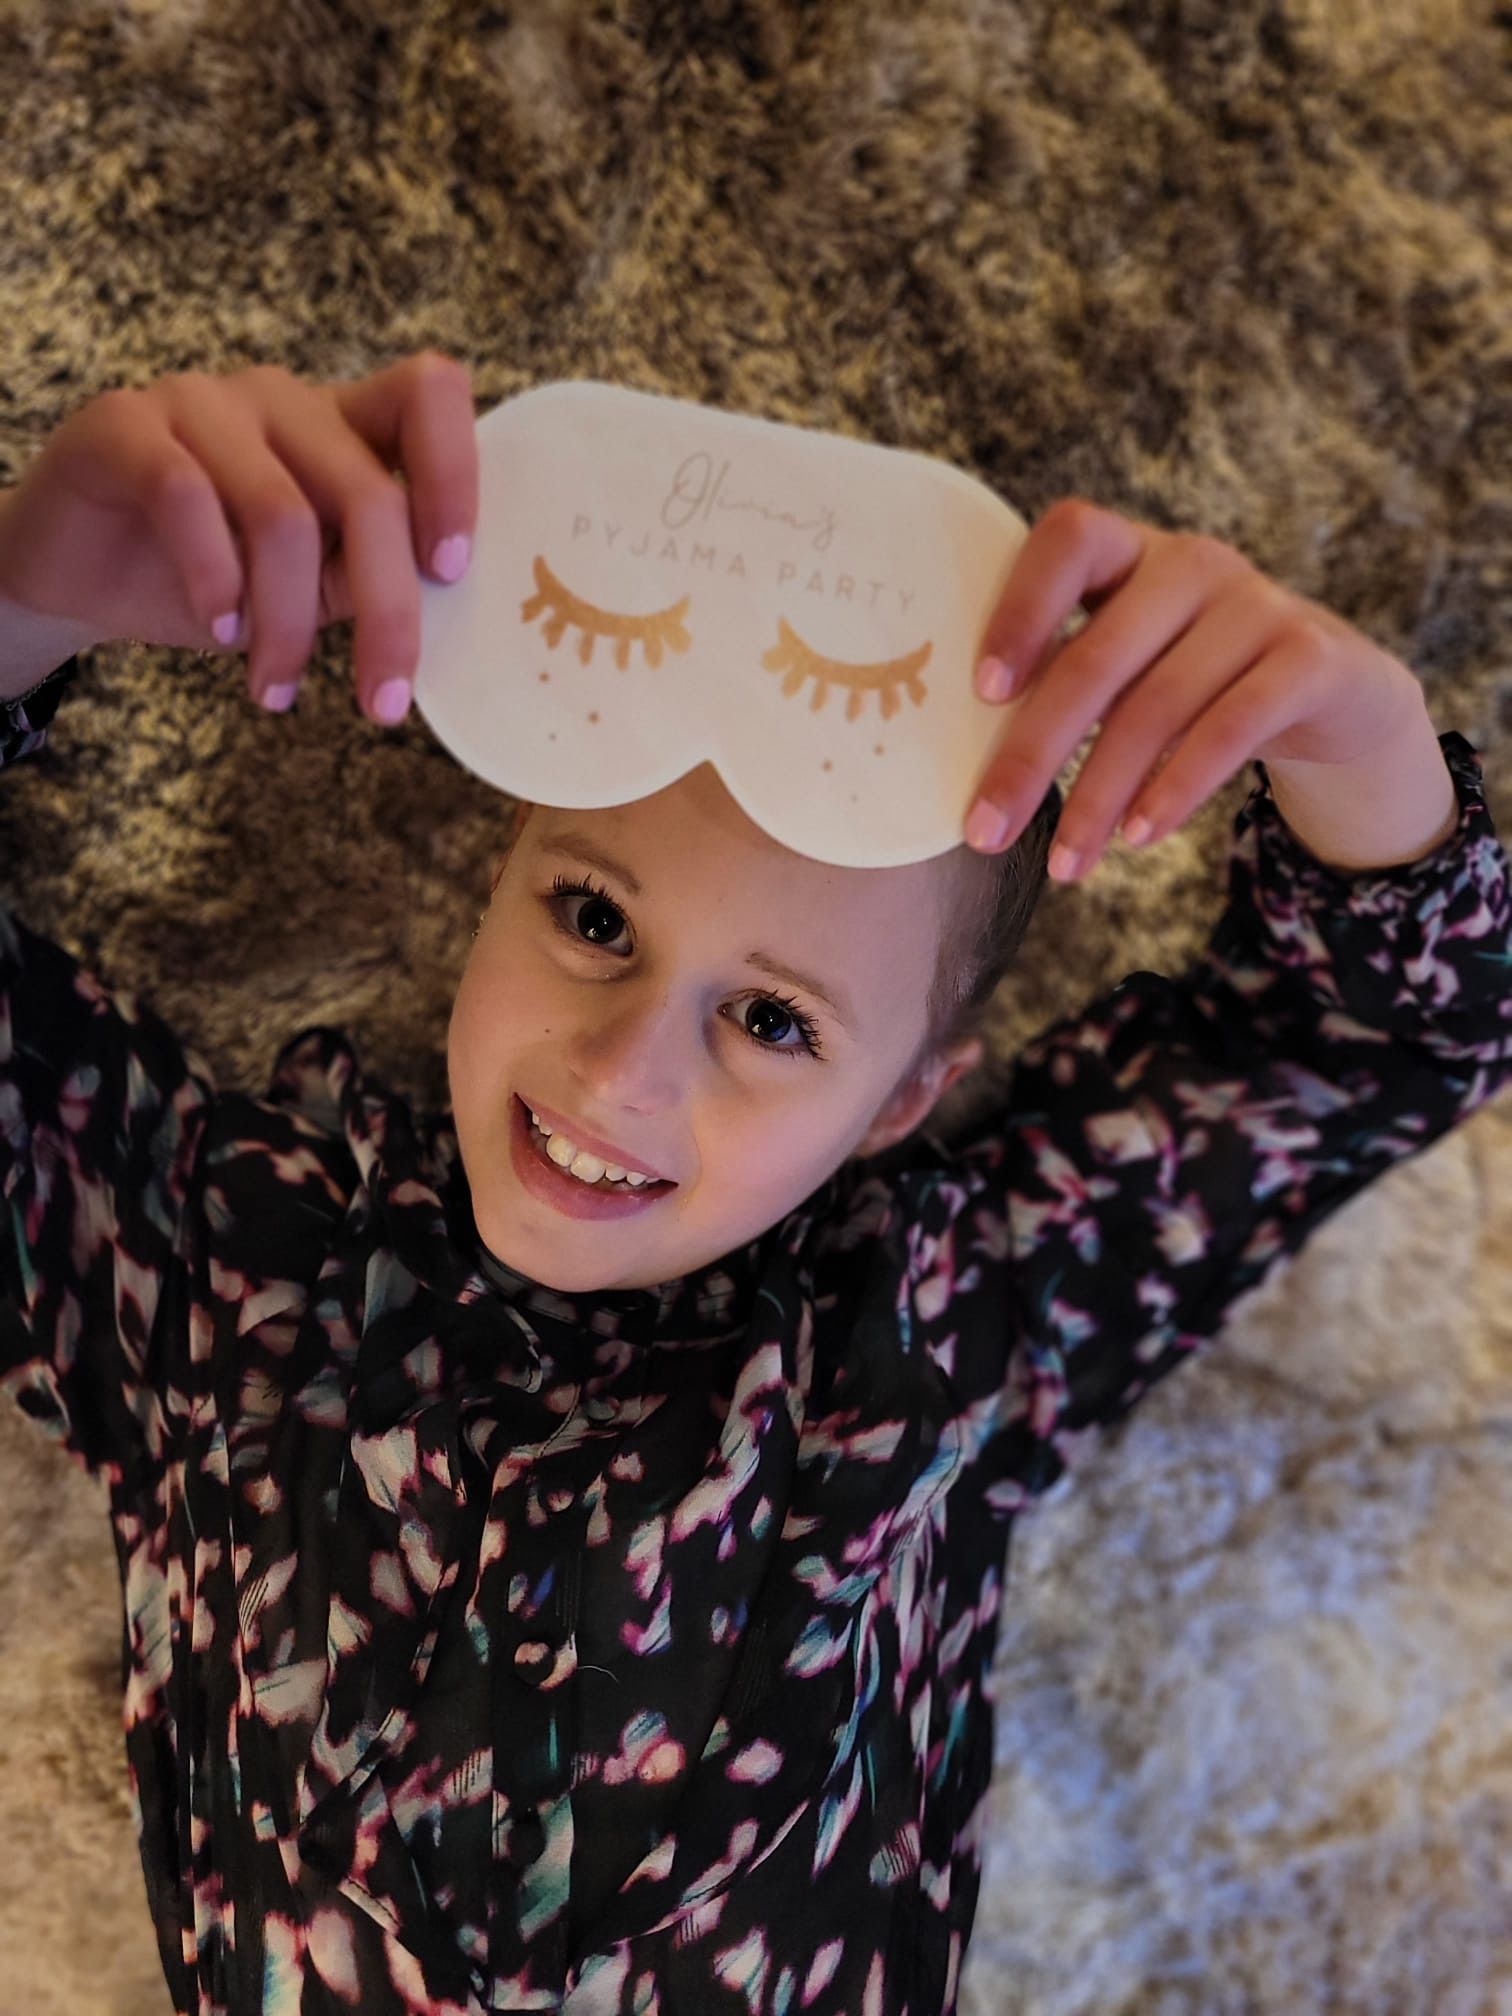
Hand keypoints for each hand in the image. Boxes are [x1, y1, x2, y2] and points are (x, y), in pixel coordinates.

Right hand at [0, 351, 479, 723]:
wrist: (77, 575)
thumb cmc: (208, 579)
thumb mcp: (306, 589)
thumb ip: (363, 579)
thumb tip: (440, 610)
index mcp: (341, 426)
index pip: (427, 398)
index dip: (456, 475)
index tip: (452, 573)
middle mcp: (282, 399)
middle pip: (368, 490)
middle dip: (387, 613)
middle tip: (384, 702)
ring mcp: (203, 401)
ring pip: (281, 512)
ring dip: (286, 624)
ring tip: (274, 690)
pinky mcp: (126, 424)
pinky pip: (188, 498)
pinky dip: (214, 580)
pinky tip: (218, 630)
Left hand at [966, 498, 1427, 878]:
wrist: (1336, 693)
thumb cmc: (1197, 684)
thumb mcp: (1132, 669)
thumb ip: (1066, 685)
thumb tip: (977, 777)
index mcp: (1132, 552)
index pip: (1069, 539)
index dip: (1021, 608)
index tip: (982, 693)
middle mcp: (1192, 564)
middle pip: (1097, 655)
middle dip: (1033, 754)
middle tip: (987, 829)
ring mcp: (1257, 605)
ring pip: (1157, 705)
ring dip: (1098, 796)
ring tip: (1066, 864)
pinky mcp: (1310, 658)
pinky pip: (1231, 728)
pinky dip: (1176, 788)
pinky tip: (1138, 836)